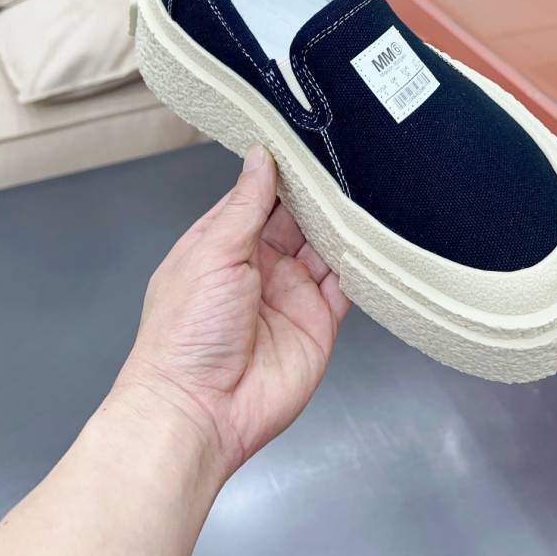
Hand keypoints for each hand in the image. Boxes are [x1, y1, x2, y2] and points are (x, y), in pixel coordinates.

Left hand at [115, 145, 349, 486]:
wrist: (200, 411)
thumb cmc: (185, 335)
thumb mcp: (212, 252)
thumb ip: (245, 204)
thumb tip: (259, 158)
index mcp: (221, 244)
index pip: (258, 196)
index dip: (282, 172)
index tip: (307, 144)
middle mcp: (258, 266)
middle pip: (298, 219)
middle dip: (319, 195)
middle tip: (345, 163)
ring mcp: (290, 294)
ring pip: (326, 247)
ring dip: (342, 225)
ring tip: (364, 193)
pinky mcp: (318, 322)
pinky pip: (346, 285)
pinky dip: (360, 263)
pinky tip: (371, 239)